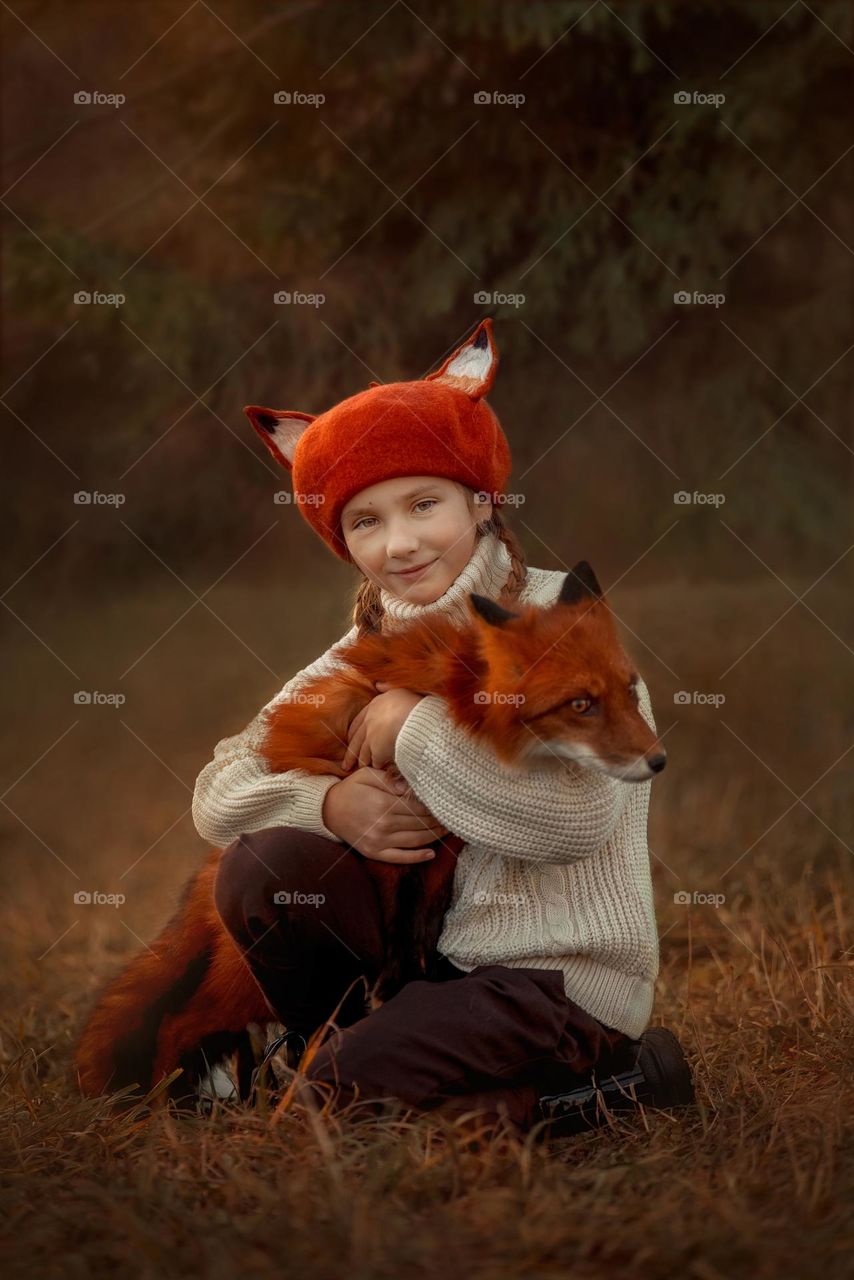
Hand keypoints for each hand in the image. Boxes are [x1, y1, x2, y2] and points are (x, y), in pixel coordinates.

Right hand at [321, 766, 449, 862]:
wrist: (328, 810)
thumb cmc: (351, 789)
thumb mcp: (367, 775)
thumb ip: (389, 779)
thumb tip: (409, 787)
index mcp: (383, 804)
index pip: (418, 807)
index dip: (434, 806)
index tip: (447, 803)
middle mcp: (383, 825)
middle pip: (420, 824)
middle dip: (439, 820)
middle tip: (454, 816)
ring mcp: (379, 842)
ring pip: (415, 841)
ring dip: (434, 836)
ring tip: (448, 830)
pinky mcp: (375, 853)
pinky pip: (400, 858)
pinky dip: (417, 857)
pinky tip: (432, 853)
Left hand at [341, 682, 423, 770]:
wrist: (418, 719)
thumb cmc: (415, 704)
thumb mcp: (400, 689)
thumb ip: (388, 687)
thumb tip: (378, 683)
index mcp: (374, 705)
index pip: (358, 720)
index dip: (354, 731)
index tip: (350, 739)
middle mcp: (369, 720)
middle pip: (356, 739)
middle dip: (351, 753)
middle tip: (346, 764)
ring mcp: (371, 736)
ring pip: (363, 752)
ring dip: (363, 761)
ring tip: (361, 768)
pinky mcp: (377, 749)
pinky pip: (375, 761)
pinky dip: (376, 765)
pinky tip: (377, 769)